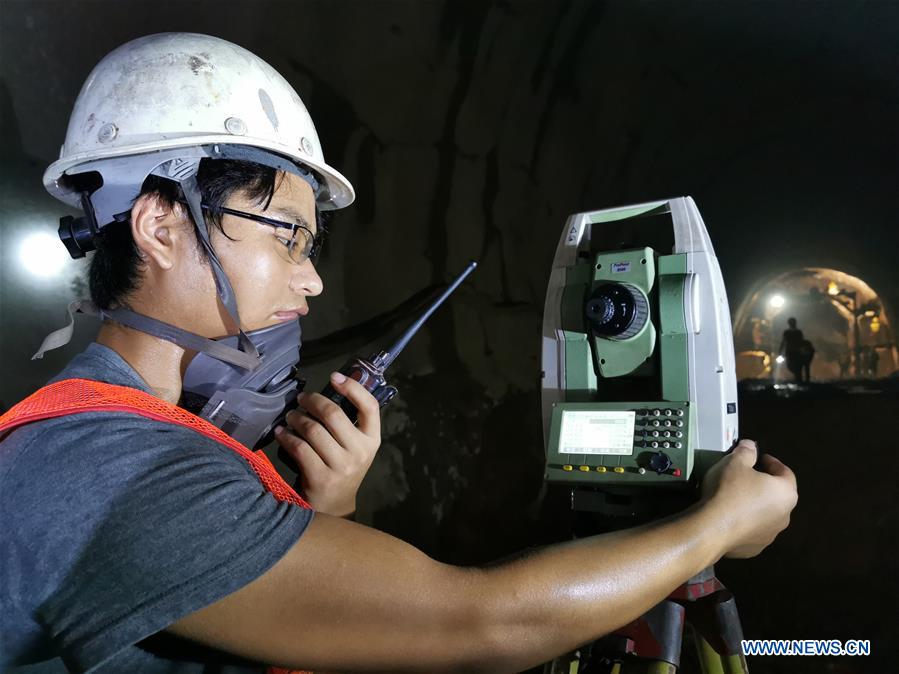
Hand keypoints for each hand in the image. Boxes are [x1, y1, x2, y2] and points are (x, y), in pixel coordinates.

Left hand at [275, 372, 381, 516]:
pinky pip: (299, 448)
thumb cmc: (343, 468)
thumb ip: (349, 423)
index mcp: (372, 440)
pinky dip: (286, 437)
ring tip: (290, 416)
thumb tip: (332, 387)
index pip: (370, 406)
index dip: (353, 388)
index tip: (334, 376)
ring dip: (296, 418)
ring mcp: (341, 466)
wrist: (336, 506)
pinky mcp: (321, 477)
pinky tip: (281, 433)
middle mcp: (360, 452)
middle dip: (312, 401)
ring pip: (313, 430)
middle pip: (334, 415)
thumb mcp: (355, 447)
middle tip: (301, 399)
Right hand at [700, 439, 797, 558]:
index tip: (759, 458)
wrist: (712, 528)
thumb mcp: (735, 462)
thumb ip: (746, 451)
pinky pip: (751, 530)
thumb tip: (750, 446)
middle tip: (744, 476)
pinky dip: (744, 523)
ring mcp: (770, 535)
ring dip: (754, 506)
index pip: (785, 472)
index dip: (771, 462)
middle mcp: (785, 516)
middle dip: (762, 485)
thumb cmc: (729, 490)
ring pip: (765, 515)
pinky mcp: (754, 548)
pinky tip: (728, 517)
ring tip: (734, 498)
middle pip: (776, 495)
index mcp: (785, 492)